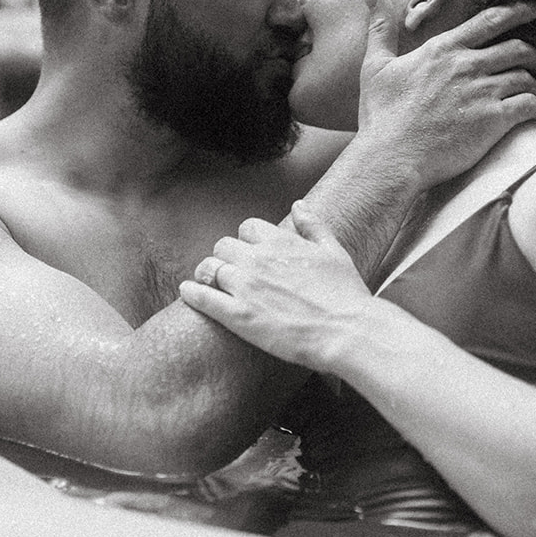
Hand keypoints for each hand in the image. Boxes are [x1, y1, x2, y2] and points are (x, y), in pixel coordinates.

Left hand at [178, 202, 374, 372]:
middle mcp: (258, 259)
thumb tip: (298, 205)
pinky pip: (202, 297)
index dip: (247, 241)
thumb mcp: (334, 251)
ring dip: (208, 274)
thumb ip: (313, 226)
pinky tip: (188, 293)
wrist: (347, 331)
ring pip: (208, 268)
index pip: (247, 228)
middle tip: (231, 272)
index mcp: (280, 241)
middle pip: (223, 246)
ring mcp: (245, 287)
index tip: (251, 254)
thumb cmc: (345, 294)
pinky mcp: (238, 316)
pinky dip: (191, 293)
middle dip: (226, 257)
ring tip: (209, 284)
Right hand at [358, 0, 535, 188]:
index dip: (518, 11)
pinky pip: (531, 105)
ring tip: (535, 91)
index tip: (535, 9)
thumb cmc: (382, 116)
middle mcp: (467, 66)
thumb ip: (380, 29)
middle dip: (534, 54)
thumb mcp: (375, 66)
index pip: (490, 21)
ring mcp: (482, 92)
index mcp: (443, 50)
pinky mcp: (493, 120)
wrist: (392, 157)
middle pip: (518, 48)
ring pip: (527, 77)